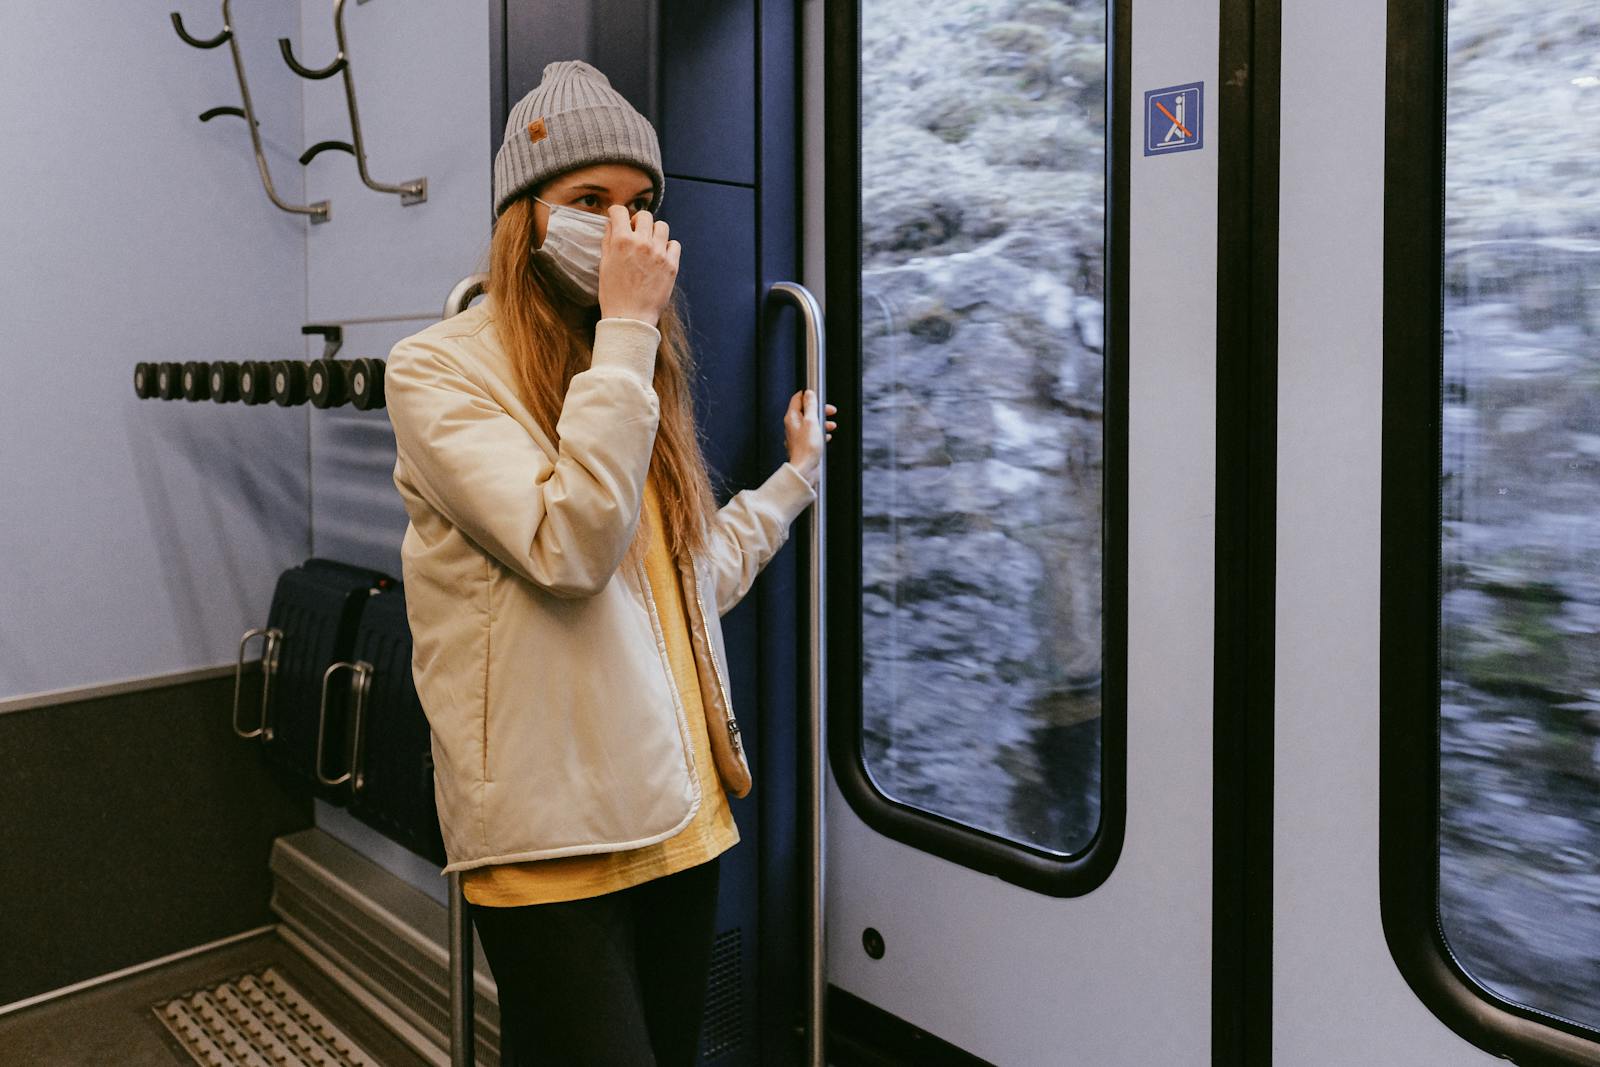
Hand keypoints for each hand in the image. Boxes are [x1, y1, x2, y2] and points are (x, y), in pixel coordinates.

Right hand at [597, 206, 679, 327]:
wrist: (631, 318)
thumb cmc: (614, 294)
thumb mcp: (605, 264)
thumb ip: (608, 241)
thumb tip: (612, 225)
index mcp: (622, 241)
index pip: (620, 212)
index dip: (616, 212)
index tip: (617, 217)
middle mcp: (642, 243)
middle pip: (644, 215)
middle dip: (637, 221)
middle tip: (635, 232)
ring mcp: (659, 253)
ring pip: (662, 226)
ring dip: (654, 231)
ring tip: (649, 243)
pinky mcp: (672, 265)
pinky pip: (674, 244)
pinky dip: (668, 246)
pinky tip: (660, 255)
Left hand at [784, 389, 837, 482]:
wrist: (805, 469)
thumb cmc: (807, 448)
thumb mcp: (812, 422)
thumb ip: (811, 406)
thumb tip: (809, 393)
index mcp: (792, 418)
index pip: (797, 399)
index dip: (809, 395)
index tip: (818, 396)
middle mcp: (793, 426)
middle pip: (806, 411)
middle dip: (820, 410)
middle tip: (830, 411)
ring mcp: (798, 436)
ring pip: (811, 423)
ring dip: (822, 422)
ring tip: (830, 425)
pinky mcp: (804, 445)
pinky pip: (812, 434)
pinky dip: (820, 433)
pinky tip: (826, 436)